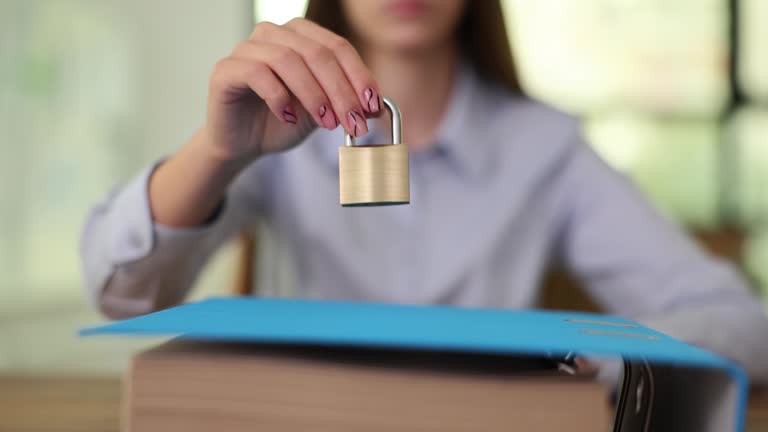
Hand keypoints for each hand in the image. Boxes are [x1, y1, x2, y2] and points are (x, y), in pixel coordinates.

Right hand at [202, 18, 381, 162]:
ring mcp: (247, 48)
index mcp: (301, 35)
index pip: (338, 47)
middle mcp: (274, 33)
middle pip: (317, 53)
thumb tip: (377, 107)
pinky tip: (289, 118)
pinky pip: (257, 73)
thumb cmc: (283, 122)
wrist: (244, 143)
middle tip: (354, 123)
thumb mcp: (324, 112)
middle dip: (341, 91)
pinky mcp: (226, 69)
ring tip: (326, 124)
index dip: (359, 76)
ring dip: (313, 95)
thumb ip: (346, 103)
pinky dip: (279, 97)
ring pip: (289, 60)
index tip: (373, 106)